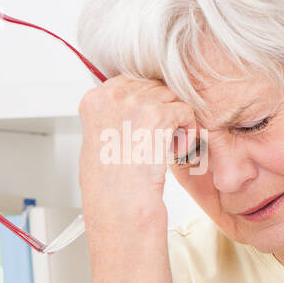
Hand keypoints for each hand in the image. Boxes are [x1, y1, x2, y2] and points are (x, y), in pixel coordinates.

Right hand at [77, 75, 199, 220]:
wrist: (120, 200)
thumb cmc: (112, 178)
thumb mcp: (102, 136)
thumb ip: (116, 113)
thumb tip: (140, 101)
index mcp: (94, 99)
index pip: (131, 82)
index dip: (147, 103)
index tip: (150, 124)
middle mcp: (112, 95)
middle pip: (153, 87)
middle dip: (163, 110)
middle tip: (162, 137)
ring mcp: (135, 103)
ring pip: (171, 98)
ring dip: (176, 120)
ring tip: (168, 145)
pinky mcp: (158, 114)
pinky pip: (185, 111)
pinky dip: (189, 130)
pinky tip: (178, 149)